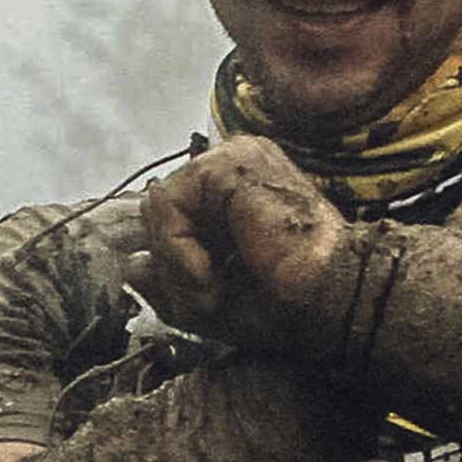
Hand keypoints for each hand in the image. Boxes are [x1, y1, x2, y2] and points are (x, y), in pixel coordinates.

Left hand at [129, 135, 349, 350]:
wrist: (330, 301)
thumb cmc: (286, 304)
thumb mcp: (211, 300)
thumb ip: (169, 281)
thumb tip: (131, 266)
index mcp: (236, 187)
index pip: (172, 214)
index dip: (171, 261)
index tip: (206, 296)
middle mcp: (234, 163)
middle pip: (160, 211)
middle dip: (171, 264)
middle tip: (209, 297)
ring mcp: (231, 157)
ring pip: (158, 209)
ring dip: (175, 261)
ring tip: (212, 287)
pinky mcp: (226, 164)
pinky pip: (167, 204)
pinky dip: (177, 249)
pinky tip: (209, 273)